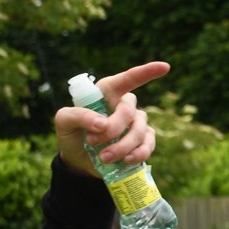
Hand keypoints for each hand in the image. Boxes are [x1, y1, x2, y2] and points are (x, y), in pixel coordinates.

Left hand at [54, 61, 168, 178]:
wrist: (79, 161)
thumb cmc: (72, 134)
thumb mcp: (63, 121)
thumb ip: (77, 115)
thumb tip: (101, 123)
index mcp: (107, 93)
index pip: (128, 79)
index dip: (146, 72)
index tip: (165, 67)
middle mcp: (124, 106)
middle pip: (128, 111)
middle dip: (113, 128)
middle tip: (92, 141)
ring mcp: (136, 124)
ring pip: (138, 131)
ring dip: (122, 146)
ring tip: (104, 157)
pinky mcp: (142, 142)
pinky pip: (148, 145)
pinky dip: (138, 154)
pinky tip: (126, 160)